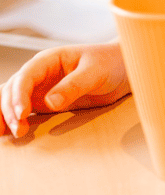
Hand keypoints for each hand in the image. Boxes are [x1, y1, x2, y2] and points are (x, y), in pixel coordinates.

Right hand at [0, 43, 129, 138]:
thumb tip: (50, 103)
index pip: (25, 76)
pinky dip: (14, 119)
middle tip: (18, 130)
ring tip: (9, 134)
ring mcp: (40, 88)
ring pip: (12, 100)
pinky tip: (8, 132)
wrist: (123, 69)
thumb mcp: (95, 72)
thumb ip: (74, 86)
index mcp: (49, 60)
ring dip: (6, 115)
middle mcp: (40, 73)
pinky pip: (23, 110)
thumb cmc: (110, 63)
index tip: (22, 113)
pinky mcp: (45, 102)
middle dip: (9, 109)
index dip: (19, 94)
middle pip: (12, 89)